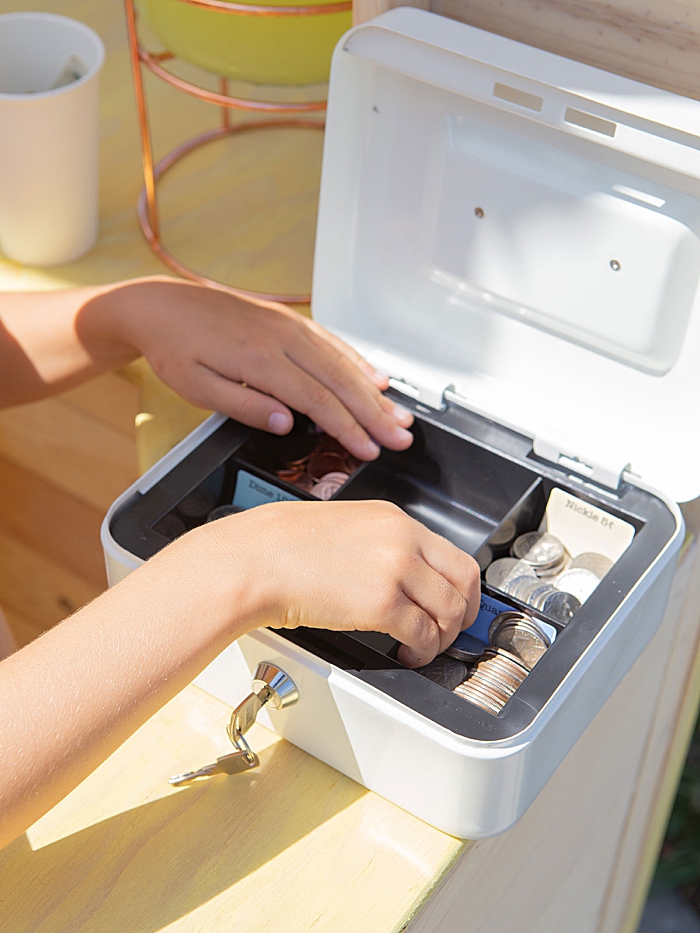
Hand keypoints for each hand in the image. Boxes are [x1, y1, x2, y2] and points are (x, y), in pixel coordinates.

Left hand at [112, 279, 413, 460]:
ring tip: (400, 414)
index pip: (317, 400)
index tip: (369, 449)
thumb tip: (285, 424)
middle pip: (340, 381)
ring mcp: (289, 326)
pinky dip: (358, 361)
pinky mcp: (289, 320)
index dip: (348, 428)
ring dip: (374, 391)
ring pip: (342, 361)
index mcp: (259, 359)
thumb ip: (245, 406)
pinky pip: (332, 342)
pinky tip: (376, 377)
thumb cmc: (174, 347)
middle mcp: (282, 338)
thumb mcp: (196, 388)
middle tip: (401, 437)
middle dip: (375, 413)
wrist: (161, 304)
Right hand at [201, 499, 480, 667]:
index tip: (455, 605)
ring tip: (423, 648)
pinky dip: (422, 652)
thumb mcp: (346, 526)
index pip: (454, 554)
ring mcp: (396, 570)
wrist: (254, 559)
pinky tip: (407, 654)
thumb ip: (382, 543)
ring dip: (441, 638)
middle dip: (463, 615)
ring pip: (449, 612)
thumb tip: (402, 573)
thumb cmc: (283, 546)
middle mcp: (403, 540)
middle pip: (464, 582)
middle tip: (450, 632)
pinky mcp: (382, 603)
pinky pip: (423, 635)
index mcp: (394, 519)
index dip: (460, 588)